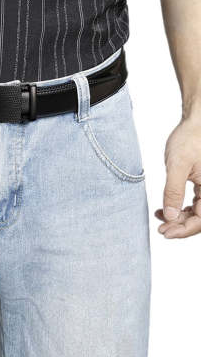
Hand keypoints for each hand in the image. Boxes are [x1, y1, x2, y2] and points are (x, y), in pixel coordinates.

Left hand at [156, 117, 200, 237]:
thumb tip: (169, 216)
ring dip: (178, 218)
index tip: (165, 233)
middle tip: (160, 228)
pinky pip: (194, 204)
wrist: (195, 124)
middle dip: (180, 225)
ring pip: (196, 213)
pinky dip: (179, 209)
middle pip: (200, 219)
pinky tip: (164, 210)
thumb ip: (173, 191)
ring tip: (159, 217)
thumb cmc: (190, 139)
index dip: (184, 230)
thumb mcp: (177, 166)